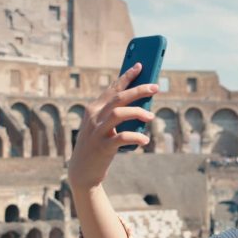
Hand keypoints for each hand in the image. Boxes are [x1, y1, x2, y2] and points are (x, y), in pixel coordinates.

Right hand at [67, 63, 157, 190]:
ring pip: (119, 113)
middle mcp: (94, 117)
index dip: (127, 77)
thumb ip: (116, 115)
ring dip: (138, 112)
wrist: (82, 171)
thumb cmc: (97, 145)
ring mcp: (97, 131)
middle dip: (138, 90)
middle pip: (118, 98)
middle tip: (155, 87)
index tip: (140, 66)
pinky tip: (145, 139)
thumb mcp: (103, 127)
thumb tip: (142, 106)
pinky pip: (122, 137)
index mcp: (93, 109)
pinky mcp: (102, 146)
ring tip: (151, 115)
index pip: (112, 89)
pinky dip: (136, 137)